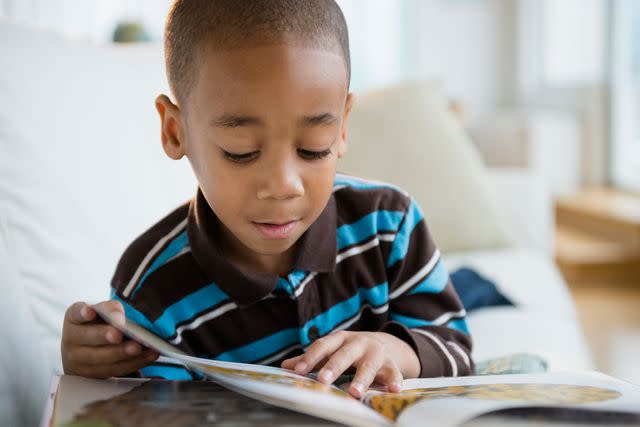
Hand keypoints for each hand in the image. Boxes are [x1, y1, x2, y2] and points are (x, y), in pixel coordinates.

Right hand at [61, 300, 158, 377]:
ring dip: (122, 353)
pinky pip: (115, 370)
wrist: (87, 349)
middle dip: (105, 336)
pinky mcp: (94, 376)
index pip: (75, 314)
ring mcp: (79, 361)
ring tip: (139, 347)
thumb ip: (110, 309)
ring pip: (102, 358)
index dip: (83, 313)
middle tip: (119, 334)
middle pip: (89, 338)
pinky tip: (149, 354)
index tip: (90, 312)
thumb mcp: (101, 313)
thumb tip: (120, 317)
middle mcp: (72, 340)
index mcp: (73, 319)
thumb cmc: (98, 324)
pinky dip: (135, 362)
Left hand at [281, 331, 419, 397]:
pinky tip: (393, 390)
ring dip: (362, 378)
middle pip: (345, 354)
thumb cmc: (351, 350)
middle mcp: (358, 343)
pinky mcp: (391, 364)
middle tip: (323, 380)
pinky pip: (393, 372)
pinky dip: (394, 380)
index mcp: (340, 339)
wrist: (387, 343)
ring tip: (354, 392)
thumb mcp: (333, 350)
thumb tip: (285, 366)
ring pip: (369, 365)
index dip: (310, 357)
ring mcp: (376, 353)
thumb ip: (312, 359)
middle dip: (334, 366)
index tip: (299, 371)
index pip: (323, 345)